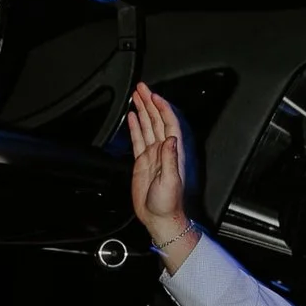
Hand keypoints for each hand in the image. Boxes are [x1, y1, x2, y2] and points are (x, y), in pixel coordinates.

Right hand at [125, 86, 195, 260]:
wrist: (159, 218)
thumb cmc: (168, 204)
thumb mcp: (171, 181)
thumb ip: (170, 159)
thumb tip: (171, 139)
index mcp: (173, 152)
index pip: (169, 123)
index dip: (162, 108)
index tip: (153, 95)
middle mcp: (163, 150)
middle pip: (157, 120)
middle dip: (149, 102)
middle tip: (141, 87)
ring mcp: (153, 155)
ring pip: (147, 126)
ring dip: (143, 110)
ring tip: (136, 96)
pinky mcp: (142, 161)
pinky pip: (139, 139)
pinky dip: (136, 126)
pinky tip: (132, 116)